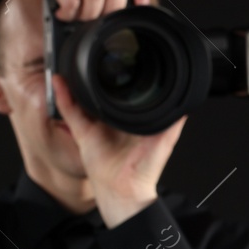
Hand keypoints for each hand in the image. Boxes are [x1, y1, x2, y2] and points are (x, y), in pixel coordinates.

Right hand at [52, 74, 185, 228]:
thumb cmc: (146, 169)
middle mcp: (112, 122)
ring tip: (74, 63)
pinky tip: (60, 80)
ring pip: (83, 99)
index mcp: (131, 120)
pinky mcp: (82, 133)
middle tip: (96, 58)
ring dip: (76, 83)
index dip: (123, 79)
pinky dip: (63, 95)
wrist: (126, 189)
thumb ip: (174, 119)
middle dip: (97, 78)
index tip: (124, 61)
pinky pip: (69, 111)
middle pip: (102, 95)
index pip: (125, 95)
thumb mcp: (165, 138)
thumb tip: (188, 101)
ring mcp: (96, 126)